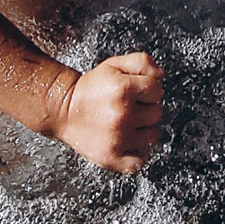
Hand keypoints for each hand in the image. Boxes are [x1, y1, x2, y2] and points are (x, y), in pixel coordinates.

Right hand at [54, 50, 163, 172]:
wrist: (64, 110)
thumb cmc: (91, 88)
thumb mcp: (114, 65)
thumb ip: (141, 62)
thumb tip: (160, 74)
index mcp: (123, 89)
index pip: (157, 90)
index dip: (148, 89)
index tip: (135, 91)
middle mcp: (122, 115)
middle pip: (157, 113)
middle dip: (145, 108)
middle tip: (128, 107)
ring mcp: (118, 138)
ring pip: (152, 136)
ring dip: (143, 130)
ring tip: (126, 123)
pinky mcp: (111, 157)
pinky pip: (139, 161)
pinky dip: (137, 154)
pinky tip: (128, 142)